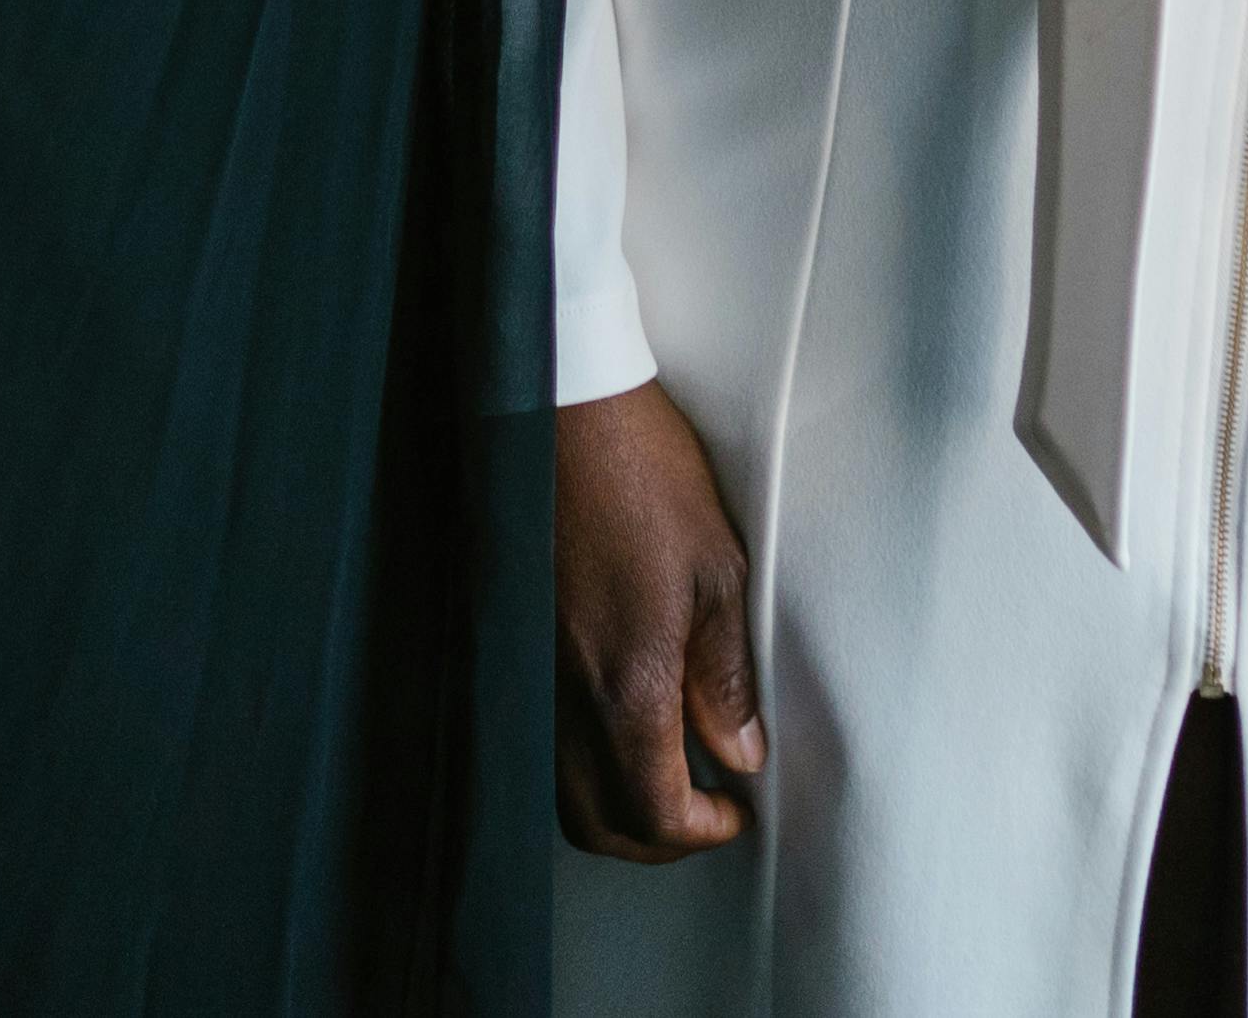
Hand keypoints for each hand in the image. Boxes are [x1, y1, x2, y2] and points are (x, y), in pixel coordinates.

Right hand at [553, 378, 763, 858]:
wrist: (557, 410)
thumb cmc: (637, 475)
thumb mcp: (715, 573)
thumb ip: (723, 678)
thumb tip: (738, 751)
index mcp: (624, 686)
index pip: (655, 812)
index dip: (702, 830)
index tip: (734, 810)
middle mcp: (562, 697)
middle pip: (600, 824)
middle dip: (658, 838)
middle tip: (706, 808)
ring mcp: (527, 676)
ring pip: (561, 792)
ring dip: (616, 806)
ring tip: (667, 771)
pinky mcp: (509, 648)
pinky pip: (537, 744)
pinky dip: (579, 765)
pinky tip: (616, 726)